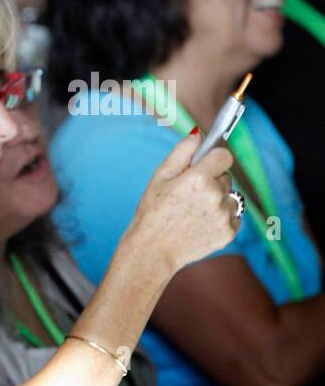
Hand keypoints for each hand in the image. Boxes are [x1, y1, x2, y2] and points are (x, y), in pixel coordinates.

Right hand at [128, 134, 239, 272]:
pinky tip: (200, 224)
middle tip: (188, 196)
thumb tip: (198, 134)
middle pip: (226, 177)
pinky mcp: (228, 233)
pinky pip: (233, 217)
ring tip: (194, 212)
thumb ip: (181, 152)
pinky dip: (221, 218)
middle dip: (211, 182)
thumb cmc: (151, 213)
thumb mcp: (159, 177)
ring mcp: (223, 216)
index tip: (205, 166)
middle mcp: (215, 196)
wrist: (152, 251)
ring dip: (218, 201)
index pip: (224, 156)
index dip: (213, 160)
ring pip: (231, 197)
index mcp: (198, 178)